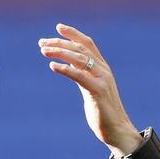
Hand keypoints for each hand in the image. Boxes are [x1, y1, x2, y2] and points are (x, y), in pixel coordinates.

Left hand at [39, 23, 142, 155]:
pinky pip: (79, 76)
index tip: (57, 28)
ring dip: (59, 52)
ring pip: (78, 58)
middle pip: (79, 49)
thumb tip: (68, 65)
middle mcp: (103, 70)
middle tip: (42, 43)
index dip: (73, 34)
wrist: (117, 130)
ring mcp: (102, 79)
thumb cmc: (103, 112)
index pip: (87, 44)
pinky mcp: (98, 91)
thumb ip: (82, 76)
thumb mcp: (91, 89)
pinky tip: (52, 66)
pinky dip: (65, 69)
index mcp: (102, 67)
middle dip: (60, 43)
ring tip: (43, 51)